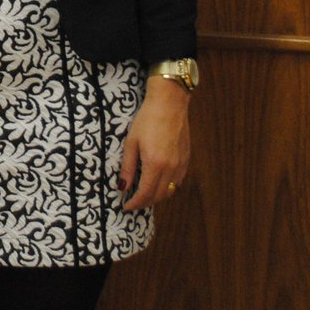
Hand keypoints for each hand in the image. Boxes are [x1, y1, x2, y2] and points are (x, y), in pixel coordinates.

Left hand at [120, 76, 190, 210]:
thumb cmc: (147, 119)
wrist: (169, 103)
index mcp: (155, 164)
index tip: (126, 206)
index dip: (135, 203)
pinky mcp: (186, 159)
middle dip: (145, 203)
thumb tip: (122, 187)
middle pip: (159, 196)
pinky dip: (167, 187)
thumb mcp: (131, 142)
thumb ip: (127, 167)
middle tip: (133, 203)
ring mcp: (181, 164)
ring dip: (156, 197)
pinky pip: (177, 181)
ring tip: (144, 195)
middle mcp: (171, 168)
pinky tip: (158, 183)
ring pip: (170, 190)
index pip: (145, 193)